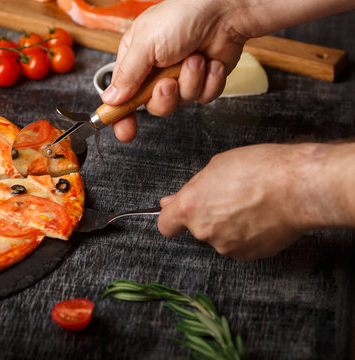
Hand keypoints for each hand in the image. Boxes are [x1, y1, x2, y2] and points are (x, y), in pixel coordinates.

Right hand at [102, 0, 247, 141]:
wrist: (225, 11)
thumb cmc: (183, 16)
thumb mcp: (146, 44)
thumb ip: (127, 75)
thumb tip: (111, 99)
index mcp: (136, 59)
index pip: (122, 95)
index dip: (121, 115)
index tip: (124, 131)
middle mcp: (157, 70)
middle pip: (152, 105)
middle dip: (163, 97)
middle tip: (168, 83)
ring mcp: (181, 77)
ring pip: (180, 103)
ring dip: (190, 82)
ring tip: (195, 59)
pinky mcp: (204, 81)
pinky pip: (203, 98)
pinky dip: (209, 82)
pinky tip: (211, 63)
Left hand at [157, 143, 342, 260]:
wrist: (300, 188)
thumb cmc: (261, 170)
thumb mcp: (217, 166)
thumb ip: (192, 188)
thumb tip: (172, 201)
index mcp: (191, 208)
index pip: (165, 225)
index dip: (172, 218)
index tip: (177, 213)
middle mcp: (205, 232)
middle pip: (197, 228)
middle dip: (208, 214)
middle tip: (229, 194)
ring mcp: (227, 246)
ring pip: (220, 236)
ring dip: (229, 224)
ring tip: (251, 203)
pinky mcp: (249, 254)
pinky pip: (240, 244)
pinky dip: (247, 233)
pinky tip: (261, 216)